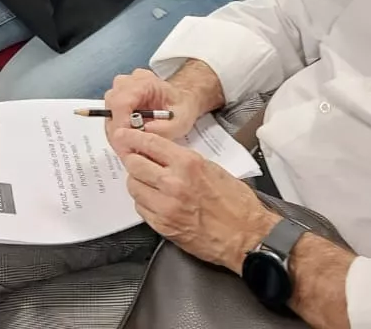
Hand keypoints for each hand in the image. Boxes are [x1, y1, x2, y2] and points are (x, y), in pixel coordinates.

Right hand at [102, 68, 214, 155]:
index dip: (121, 124)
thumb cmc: (181, 107)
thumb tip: (143, 133)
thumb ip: (164, 128)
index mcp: (145, 82)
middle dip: (118, 130)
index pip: (122, 101)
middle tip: (129, 148)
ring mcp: (121, 89)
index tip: (127, 142)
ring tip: (132, 143)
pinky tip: (130, 138)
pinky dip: (118, 130)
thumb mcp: (181, 121)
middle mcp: (129, 82)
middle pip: (111, 106)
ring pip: (108, 112)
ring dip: (117, 131)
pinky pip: (110, 116)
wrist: (181, 99)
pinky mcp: (118, 98)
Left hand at [118, 130, 277, 269]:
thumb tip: (159, 152)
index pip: (149, 144)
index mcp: (188, 164)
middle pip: (134, 164)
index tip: (123, 135)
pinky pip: (141, 208)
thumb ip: (182, 159)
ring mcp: (166, 206)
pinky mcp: (163, 226)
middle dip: (133, 160)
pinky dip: (144, 202)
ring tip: (149, 183)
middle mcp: (174, 183)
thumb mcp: (211, 168)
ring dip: (138, 182)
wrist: (247, 235)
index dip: (131, 138)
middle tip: (135, 160)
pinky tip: (155, 200)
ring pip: (133, 186)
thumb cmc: (236, 202)